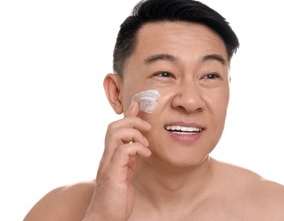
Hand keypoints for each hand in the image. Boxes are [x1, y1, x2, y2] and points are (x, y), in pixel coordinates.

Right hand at [84, 102, 151, 220]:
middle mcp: (107, 157)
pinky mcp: (112, 174)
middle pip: (113, 125)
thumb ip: (131, 157)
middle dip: (132, 120)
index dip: (128, 114)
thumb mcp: (127, 172)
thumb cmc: (117, 197)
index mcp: (111, 155)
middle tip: (147, 129)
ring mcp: (108, 164)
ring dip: (135, 133)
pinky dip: (137, 148)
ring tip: (146, 145)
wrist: (106, 217)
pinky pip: (124, 151)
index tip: (138, 104)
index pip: (116, 128)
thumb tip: (139, 144)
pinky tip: (146, 155)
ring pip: (115, 133)